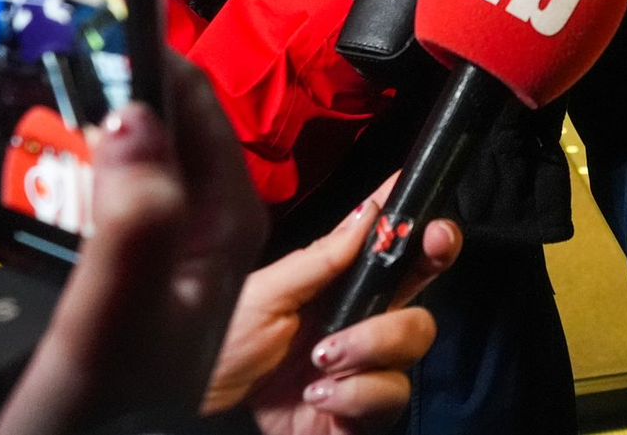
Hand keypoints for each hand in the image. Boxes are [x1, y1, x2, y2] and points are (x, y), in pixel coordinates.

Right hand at [0, 53, 267, 434]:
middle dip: (129, 79)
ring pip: (140, 147)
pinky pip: (114, 183)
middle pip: (168, 120)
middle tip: (75, 46)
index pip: (198, 104)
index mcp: (227, 216)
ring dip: (109, 116)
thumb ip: (136, 222)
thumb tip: (137, 118)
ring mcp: (169, 236)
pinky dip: (87, 159)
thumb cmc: (117, 413)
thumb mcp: (121, 319)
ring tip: (69, 79)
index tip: (106, 21)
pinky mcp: (133, 256)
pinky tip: (60, 155)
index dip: (155, 56)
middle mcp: (206, 217)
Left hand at [205, 176, 460, 434]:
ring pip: (413, 337)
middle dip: (434, 259)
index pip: (393, 245)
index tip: (434, 213)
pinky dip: (357, 394)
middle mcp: (361, 319)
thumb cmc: (221, 344)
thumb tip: (368, 213)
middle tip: (430, 247)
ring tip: (323, 357)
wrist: (192, 411)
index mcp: (340, 282)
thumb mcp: (264, 293)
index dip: (423, 224)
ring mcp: (365, 367)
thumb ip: (320, 259)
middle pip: (422, 283)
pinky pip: (390, 395)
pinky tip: (319, 395)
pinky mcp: (361, 414)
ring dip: (373, 341)